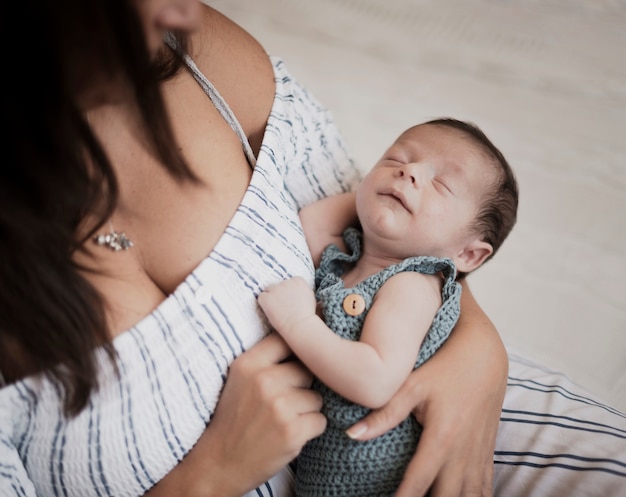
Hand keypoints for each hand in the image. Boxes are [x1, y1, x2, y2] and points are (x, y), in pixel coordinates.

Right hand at [147, 333, 325, 496]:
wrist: (218, 464)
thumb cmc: (234, 418)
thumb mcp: (240, 379)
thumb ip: (268, 359)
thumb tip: (309, 340)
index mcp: (248, 363)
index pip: (289, 339)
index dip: (299, 351)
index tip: (300, 358)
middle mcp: (263, 380)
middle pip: (307, 370)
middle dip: (302, 387)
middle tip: (282, 404)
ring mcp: (279, 405)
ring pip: (317, 397)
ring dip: (307, 411)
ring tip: (282, 421)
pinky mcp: (292, 431)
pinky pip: (320, 421)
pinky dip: (310, 431)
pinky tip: (288, 435)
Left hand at [258, 277, 316, 334]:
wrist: (300, 325)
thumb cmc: (307, 315)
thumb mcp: (310, 297)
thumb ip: (303, 289)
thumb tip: (297, 289)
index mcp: (298, 280)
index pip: (290, 281)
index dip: (289, 291)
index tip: (290, 300)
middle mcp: (286, 282)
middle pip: (279, 285)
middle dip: (280, 293)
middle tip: (283, 306)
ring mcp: (275, 289)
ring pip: (269, 289)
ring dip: (271, 297)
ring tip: (277, 310)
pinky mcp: (266, 297)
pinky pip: (262, 297)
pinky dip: (264, 304)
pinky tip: (270, 312)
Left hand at [346, 295, 506, 496]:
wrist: (484, 356)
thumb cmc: (445, 368)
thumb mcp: (412, 386)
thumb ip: (384, 413)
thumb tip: (351, 434)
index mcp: (442, 438)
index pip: (418, 482)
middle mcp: (463, 453)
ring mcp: (478, 455)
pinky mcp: (487, 453)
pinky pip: (484, 488)